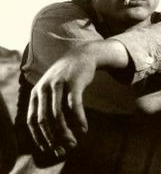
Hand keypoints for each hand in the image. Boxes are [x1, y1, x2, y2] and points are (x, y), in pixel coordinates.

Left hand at [26, 39, 128, 157]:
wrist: (82, 55)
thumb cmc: (66, 77)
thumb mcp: (50, 88)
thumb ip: (47, 106)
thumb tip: (51, 135)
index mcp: (36, 92)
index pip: (32, 121)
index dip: (39, 138)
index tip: (50, 149)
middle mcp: (44, 88)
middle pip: (44, 120)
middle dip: (53, 139)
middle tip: (64, 150)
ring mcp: (58, 83)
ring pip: (58, 115)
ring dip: (65, 133)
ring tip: (74, 143)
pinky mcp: (74, 81)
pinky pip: (75, 105)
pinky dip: (79, 119)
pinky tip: (84, 129)